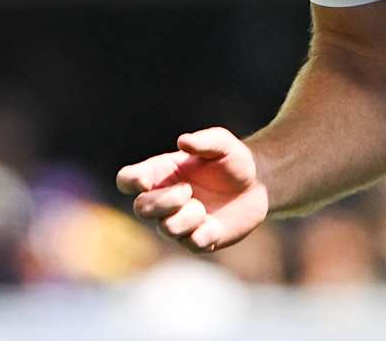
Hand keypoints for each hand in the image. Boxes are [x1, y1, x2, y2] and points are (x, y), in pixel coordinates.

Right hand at [116, 127, 270, 253]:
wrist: (258, 185)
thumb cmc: (233, 160)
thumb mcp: (223, 144)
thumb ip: (205, 140)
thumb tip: (183, 141)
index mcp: (162, 173)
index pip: (127, 179)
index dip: (130, 182)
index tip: (145, 182)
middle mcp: (164, 200)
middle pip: (141, 208)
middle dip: (164, 202)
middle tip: (188, 190)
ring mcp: (179, 222)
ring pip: (166, 228)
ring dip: (188, 217)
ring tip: (204, 207)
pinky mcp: (198, 240)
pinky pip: (192, 243)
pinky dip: (205, 233)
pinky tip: (215, 223)